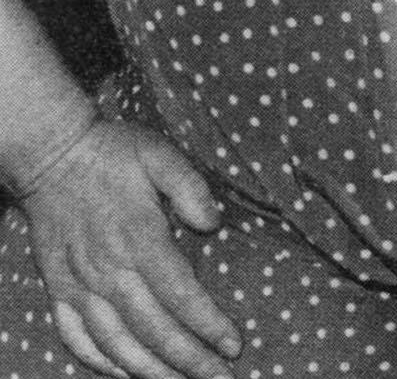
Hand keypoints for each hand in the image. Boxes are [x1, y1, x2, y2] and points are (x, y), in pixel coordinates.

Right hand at [19, 118, 241, 378]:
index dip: (208, 324)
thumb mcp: (161, 154)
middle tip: (219, 377)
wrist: (53, 154)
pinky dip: (99, 361)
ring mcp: (78, 283)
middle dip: (188, 360)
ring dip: (148, 370)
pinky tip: (122, 372)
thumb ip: (190, 186)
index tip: (233, 345)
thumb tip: (213, 222)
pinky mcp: (57, 288)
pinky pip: (75, 337)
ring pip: (115, 343)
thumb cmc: (115, 151)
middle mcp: (108, 269)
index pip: (181, 295)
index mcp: (139, 238)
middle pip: (153, 329)